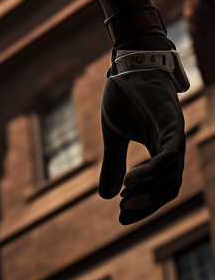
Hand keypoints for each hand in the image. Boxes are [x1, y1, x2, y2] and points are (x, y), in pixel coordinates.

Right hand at [98, 68, 183, 223]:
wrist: (129, 61)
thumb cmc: (124, 93)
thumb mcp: (113, 135)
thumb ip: (113, 164)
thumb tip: (106, 196)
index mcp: (160, 149)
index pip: (160, 187)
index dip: (144, 205)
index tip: (121, 217)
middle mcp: (172, 145)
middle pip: (169, 187)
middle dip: (147, 204)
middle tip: (123, 213)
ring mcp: (174, 134)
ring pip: (173, 176)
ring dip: (149, 191)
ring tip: (126, 195)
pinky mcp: (173, 123)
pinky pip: (171, 156)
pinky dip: (154, 172)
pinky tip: (133, 179)